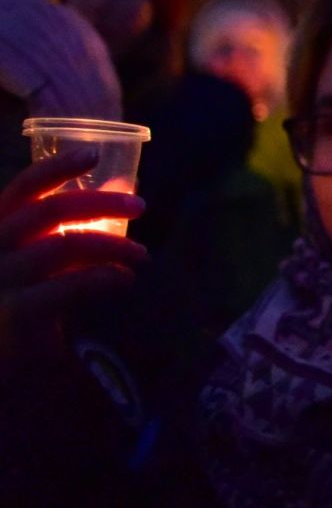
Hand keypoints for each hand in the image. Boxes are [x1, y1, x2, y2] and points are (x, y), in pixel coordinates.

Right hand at [0, 149, 146, 357]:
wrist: (7, 355)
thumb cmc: (28, 294)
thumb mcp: (49, 251)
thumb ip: (78, 219)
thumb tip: (124, 182)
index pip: (22, 188)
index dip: (56, 167)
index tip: (94, 153)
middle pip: (51, 210)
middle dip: (103, 203)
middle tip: (142, 206)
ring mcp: (0, 280)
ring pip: (64, 246)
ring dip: (113, 244)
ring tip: (141, 254)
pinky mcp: (14, 313)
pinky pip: (66, 287)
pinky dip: (103, 278)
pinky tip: (125, 280)